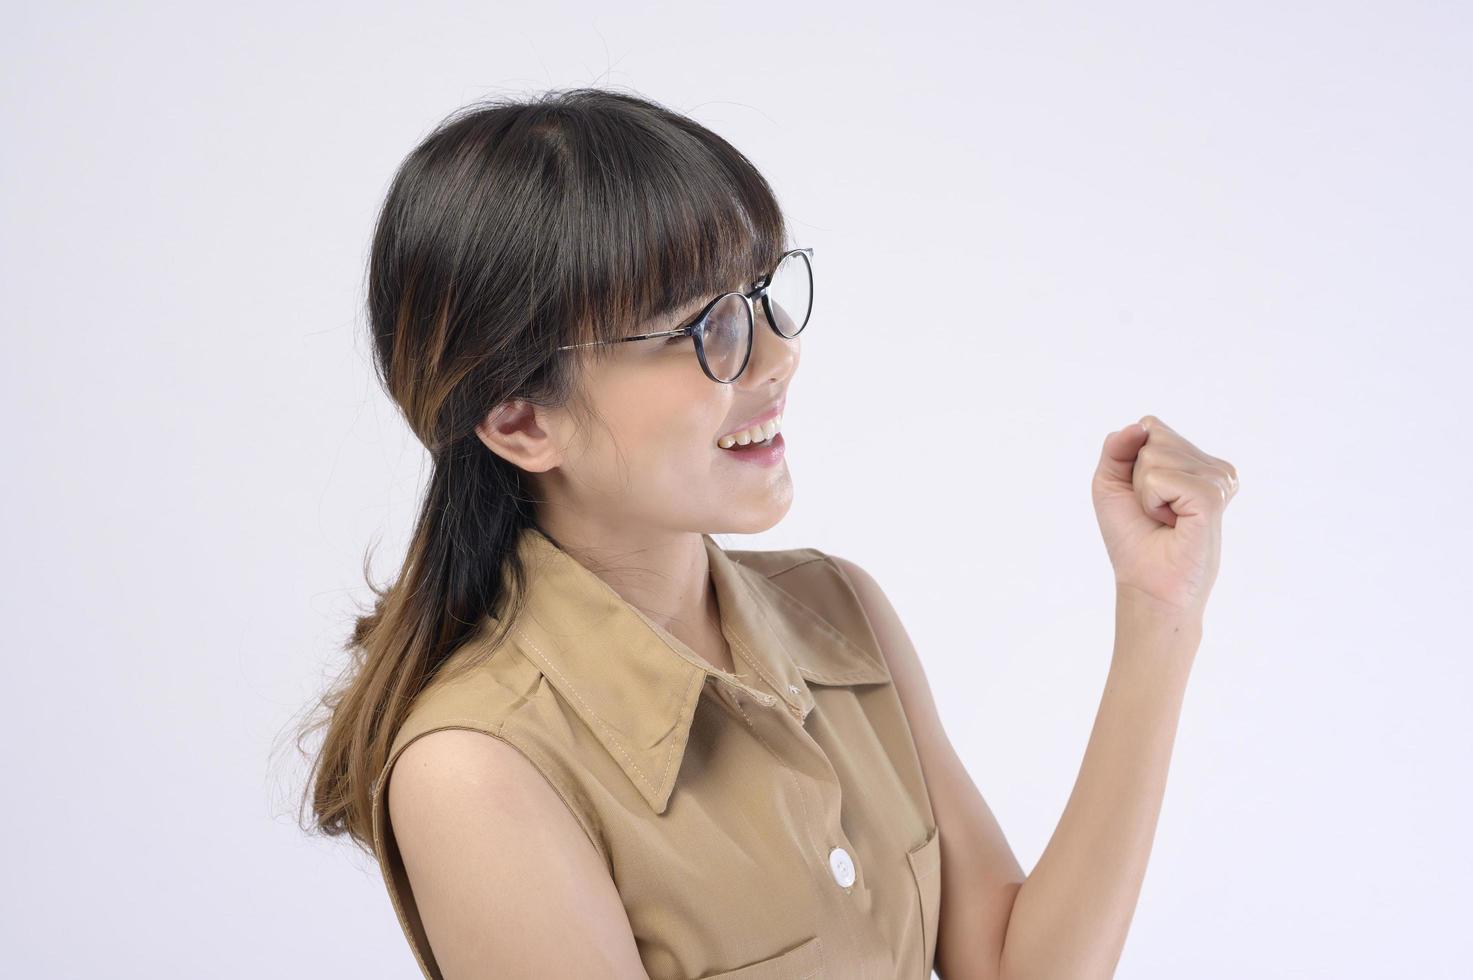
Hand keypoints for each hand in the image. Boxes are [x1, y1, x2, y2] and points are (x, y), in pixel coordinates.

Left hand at [1091, 416, 1238, 617]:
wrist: (1147, 582)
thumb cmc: (1132, 536)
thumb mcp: (1111, 483)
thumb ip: (1117, 447)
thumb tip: (1139, 426)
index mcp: (1193, 460)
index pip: (1150, 426)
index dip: (1131, 460)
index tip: (1142, 494)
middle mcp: (1211, 467)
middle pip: (1153, 437)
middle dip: (1137, 475)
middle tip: (1154, 509)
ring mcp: (1216, 480)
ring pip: (1155, 456)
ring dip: (1145, 492)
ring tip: (1164, 518)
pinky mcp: (1213, 496)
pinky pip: (1161, 478)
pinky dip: (1152, 502)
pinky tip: (1172, 522)